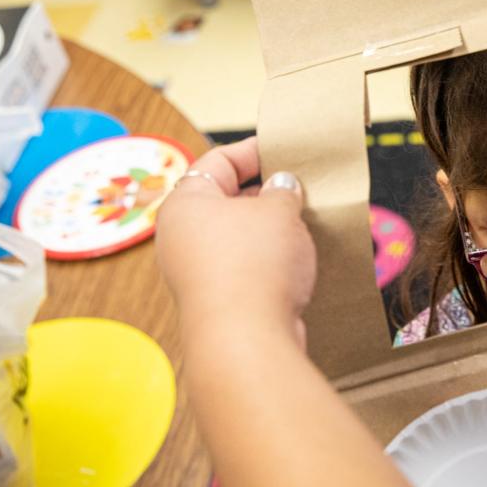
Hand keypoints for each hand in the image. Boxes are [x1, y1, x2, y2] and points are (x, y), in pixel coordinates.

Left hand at [156, 137, 314, 345]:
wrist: (247, 339)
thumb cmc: (254, 265)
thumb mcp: (278, 210)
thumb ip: (282, 189)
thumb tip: (282, 186)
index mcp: (185, 203)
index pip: (218, 161)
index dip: (254, 150)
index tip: (284, 147)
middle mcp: (181, 236)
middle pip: (225, 199)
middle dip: (265, 192)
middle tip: (301, 186)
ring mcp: (195, 271)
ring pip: (236, 235)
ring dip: (269, 228)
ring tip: (304, 221)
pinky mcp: (216, 299)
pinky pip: (242, 266)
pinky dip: (267, 258)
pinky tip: (295, 258)